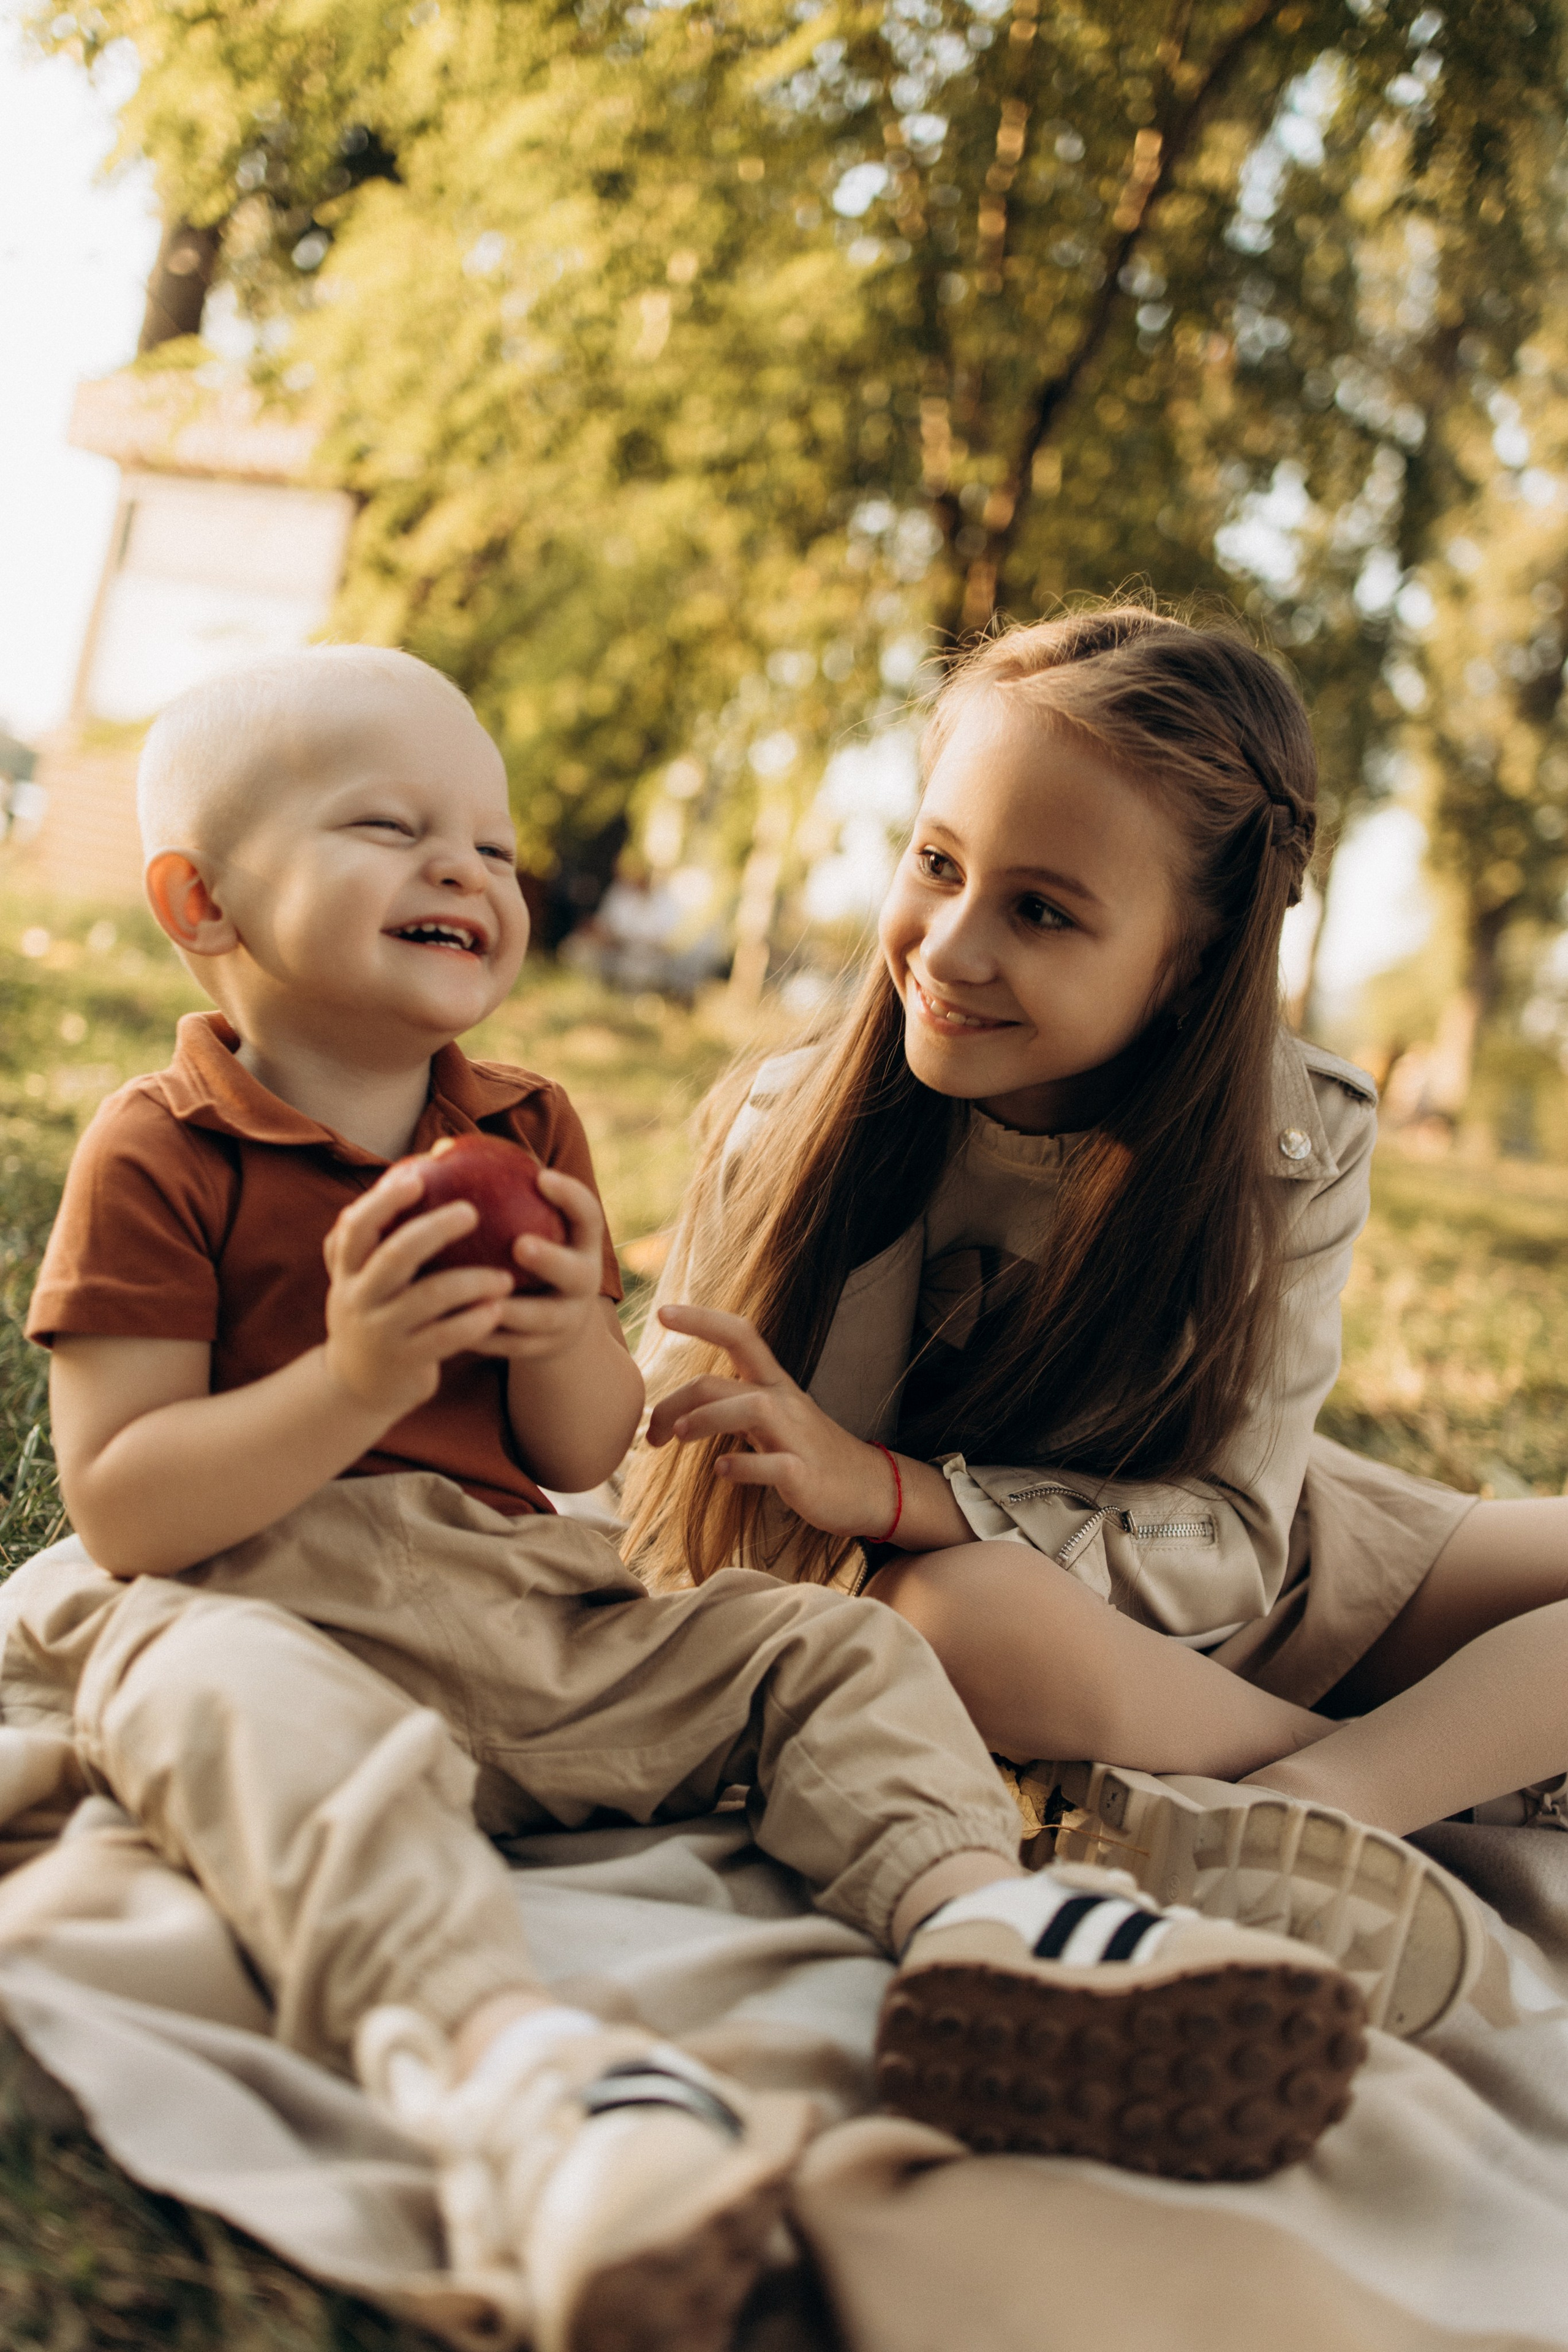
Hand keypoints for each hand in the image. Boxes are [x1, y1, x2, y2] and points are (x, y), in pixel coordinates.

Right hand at [322, 1164, 513, 1421]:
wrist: (359, 1386)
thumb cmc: (377, 1310)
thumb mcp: (364, 1275)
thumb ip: (384, 1231)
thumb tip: (428, 1160)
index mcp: (348, 1270)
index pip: (356, 1227)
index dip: (383, 1201)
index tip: (417, 1177)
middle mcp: (357, 1298)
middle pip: (394, 1256)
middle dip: (433, 1230)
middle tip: (472, 1211)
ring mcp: (380, 1332)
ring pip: (428, 1298)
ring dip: (471, 1281)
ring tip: (506, 1276)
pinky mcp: (405, 1361)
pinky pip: (445, 1337)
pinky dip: (473, 1322)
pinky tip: (498, 1309)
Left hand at [469, 1169, 607, 1364]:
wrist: (551, 1327)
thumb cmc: (525, 1254)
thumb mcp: (525, 1225)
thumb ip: (495, 1191)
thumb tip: (440, 1149)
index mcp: (581, 1244)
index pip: (588, 1215)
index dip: (571, 1196)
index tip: (542, 1176)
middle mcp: (583, 1283)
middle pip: (577, 1273)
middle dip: (552, 1259)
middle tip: (521, 1244)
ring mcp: (566, 1320)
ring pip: (543, 1319)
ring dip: (514, 1310)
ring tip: (480, 1297)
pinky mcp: (542, 1351)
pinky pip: (513, 1347)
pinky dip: (485, 1337)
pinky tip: (450, 1325)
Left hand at [645, 1305, 899, 1538]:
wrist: (871, 1490)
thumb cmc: (808, 1453)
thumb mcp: (771, 1421)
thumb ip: (732, 1407)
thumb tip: (677, 1412)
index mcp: (774, 1386)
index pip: (739, 1336)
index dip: (701, 1320)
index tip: (662, 1312)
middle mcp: (784, 1403)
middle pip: (723, 1380)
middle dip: (676, 1400)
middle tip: (650, 1435)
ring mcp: (796, 1437)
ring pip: (751, 1409)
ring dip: (706, 1419)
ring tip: (678, 1436)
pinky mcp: (805, 1475)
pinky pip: (774, 1465)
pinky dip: (744, 1466)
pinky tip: (723, 1470)